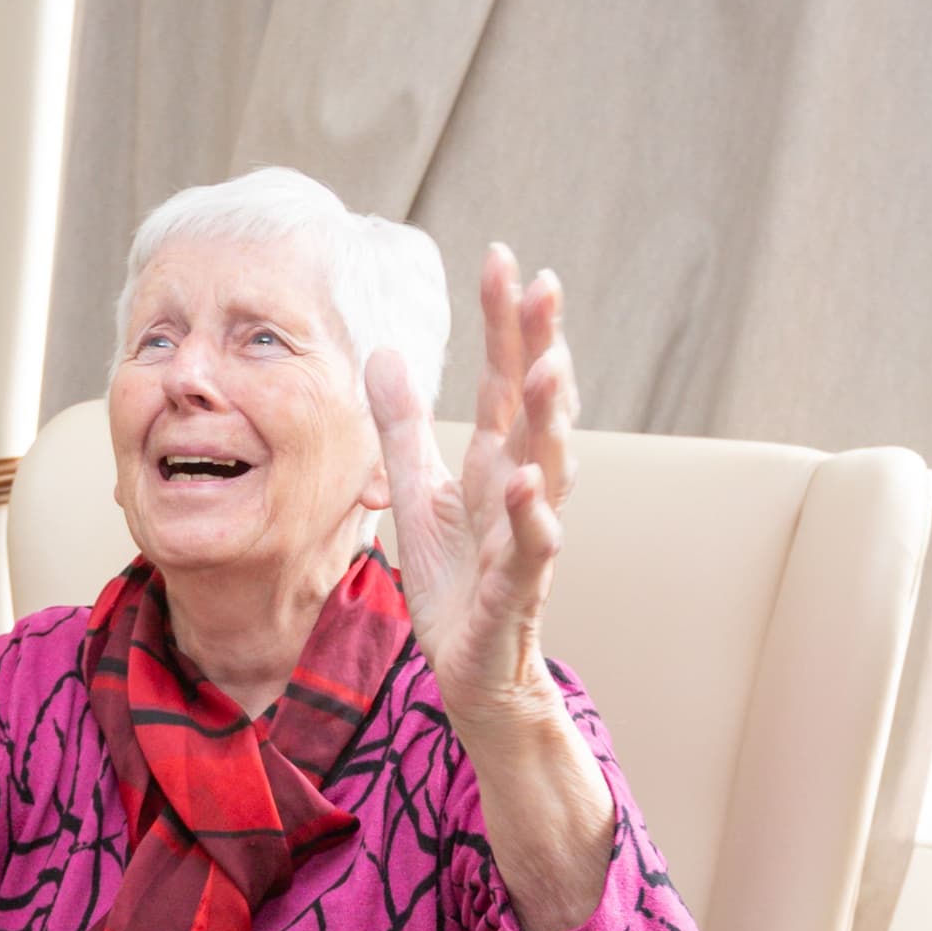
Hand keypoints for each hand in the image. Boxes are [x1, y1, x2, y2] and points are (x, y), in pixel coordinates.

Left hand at [373, 243, 575, 727]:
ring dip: (547, 419)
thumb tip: (383, 349)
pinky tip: (527, 481)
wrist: (472, 672)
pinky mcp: (519, 588)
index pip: (501, 376)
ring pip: (547, 466)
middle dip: (540, 346)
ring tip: (544, 367)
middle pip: (534, 406)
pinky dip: (532, 515)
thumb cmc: (456, 584)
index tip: (501, 258)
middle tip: (545, 284)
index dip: (503, 321)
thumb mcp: (418, 491)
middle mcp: (521, 486)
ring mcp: (526, 534)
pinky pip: (533, 546)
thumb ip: (405, 425)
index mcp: (496, 459)